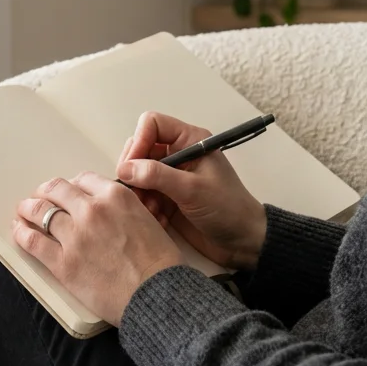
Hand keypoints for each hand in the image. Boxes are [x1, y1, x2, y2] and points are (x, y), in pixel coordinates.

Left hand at [13, 171, 183, 326]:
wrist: (156, 294)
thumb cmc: (160, 264)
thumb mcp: (149, 220)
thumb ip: (125, 209)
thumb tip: (112, 213)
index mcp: (115, 196)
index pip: (83, 179)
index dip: (73, 185)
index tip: (69, 191)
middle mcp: (91, 210)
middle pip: (58, 190)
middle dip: (47, 192)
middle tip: (42, 196)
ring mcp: (74, 235)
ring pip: (40, 211)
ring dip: (29, 209)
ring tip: (24, 210)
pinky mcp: (62, 262)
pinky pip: (33, 241)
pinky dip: (22, 233)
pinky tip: (19, 230)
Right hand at [117, 111, 267, 270]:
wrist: (242, 241)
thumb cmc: (226, 208)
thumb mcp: (192, 189)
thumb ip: (157, 175)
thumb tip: (124, 168)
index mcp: (190, 141)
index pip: (152, 124)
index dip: (139, 141)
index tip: (131, 167)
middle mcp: (179, 154)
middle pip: (141, 148)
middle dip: (134, 171)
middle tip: (137, 193)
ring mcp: (172, 176)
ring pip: (138, 174)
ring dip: (138, 192)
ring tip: (150, 210)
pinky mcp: (167, 197)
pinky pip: (143, 194)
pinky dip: (145, 206)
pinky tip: (157, 220)